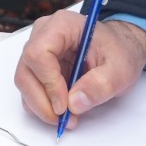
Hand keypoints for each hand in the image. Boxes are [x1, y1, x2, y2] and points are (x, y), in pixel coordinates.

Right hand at [14, 9, 145, 128]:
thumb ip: (100, 85)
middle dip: (42, 101)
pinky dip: (43, 105)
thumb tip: (74, 103)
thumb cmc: (119, 52)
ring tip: (68, 117)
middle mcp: (43, 35)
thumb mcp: (120, 69)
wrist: (119, 50)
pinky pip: (30, 89)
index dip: (48, 83)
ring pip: (25, 83)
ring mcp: (38, 50)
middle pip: (26, 71)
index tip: (64, 105)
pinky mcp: (38, 67)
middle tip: (63, 119)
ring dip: (42, 106)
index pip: (39, 53)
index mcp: (62, 25)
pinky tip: (63, 110)